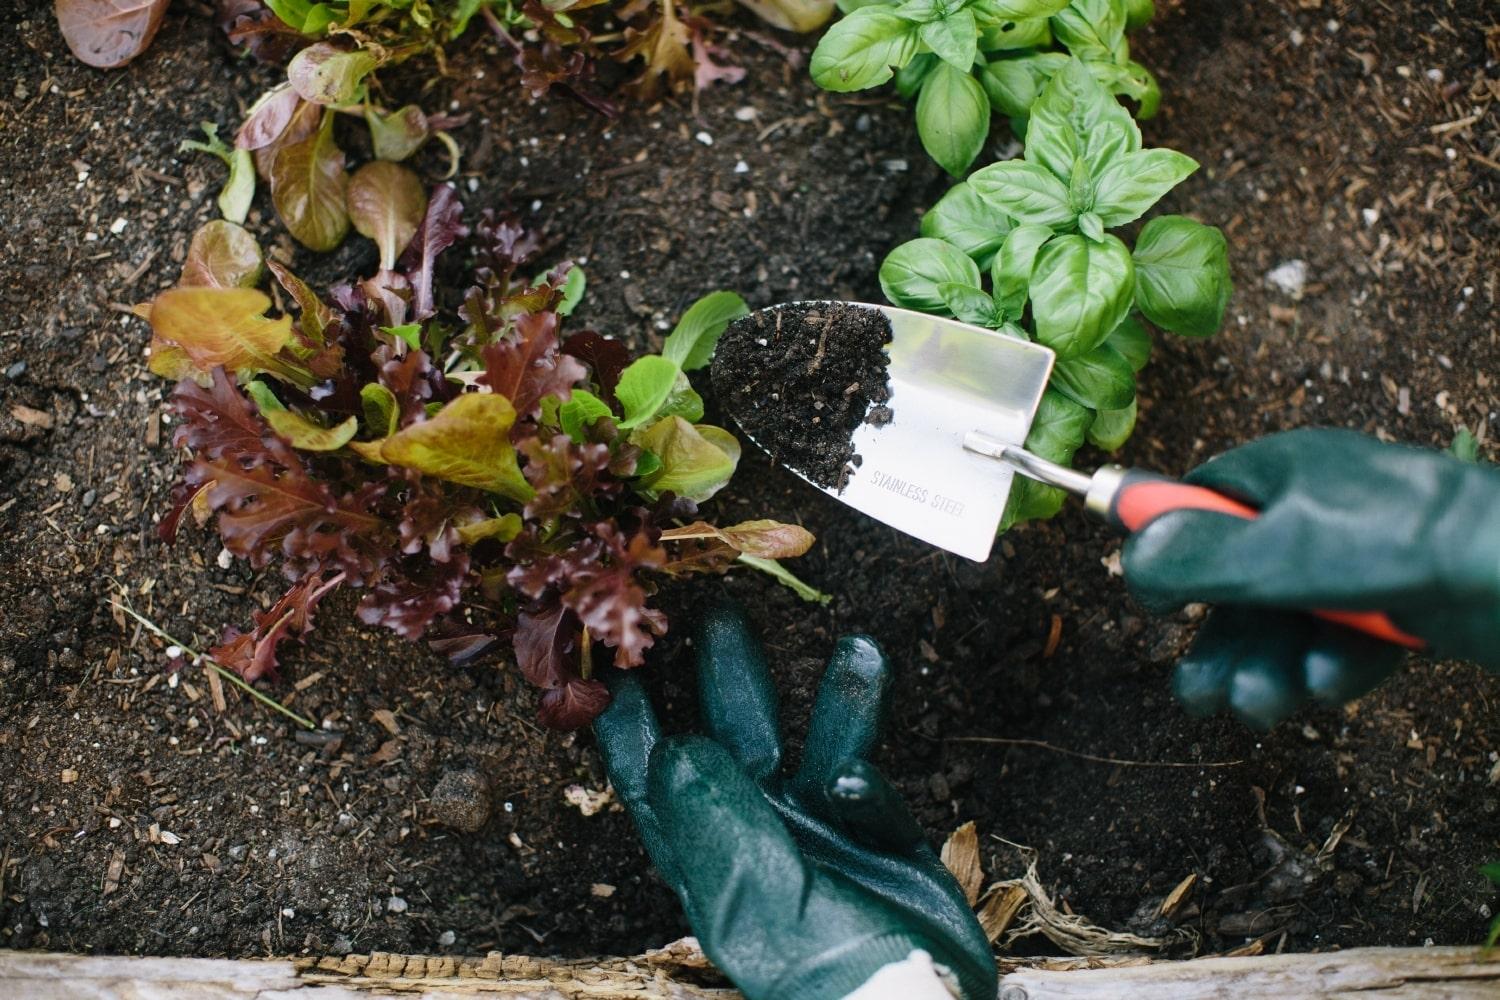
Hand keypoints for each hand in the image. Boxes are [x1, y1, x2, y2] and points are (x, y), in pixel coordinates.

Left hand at [593, 601, 994, 999]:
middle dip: (729, 678)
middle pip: (739, 742)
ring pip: (821, 751)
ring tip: (854, 644)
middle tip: (722, 612)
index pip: (658, 781)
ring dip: (836, 701)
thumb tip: (675, 746)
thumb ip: (719, 820)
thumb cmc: (824, 975)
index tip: (614, 664)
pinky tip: (857, 783)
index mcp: (712, 856)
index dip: (633, 727)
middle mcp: (763, 838)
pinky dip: (871, 789)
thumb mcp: (758, 898)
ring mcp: (825, 840)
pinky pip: (874, 801)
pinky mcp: (885, 850)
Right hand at [1123, 428, 1499, 728]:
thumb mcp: (1271, 550)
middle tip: (1198, 696)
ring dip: (1266, 667)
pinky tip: (1326, 683)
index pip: (1200, 502)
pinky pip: (1341, 638)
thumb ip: (1192, 557)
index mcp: (1282, 474)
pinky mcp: (1399, 602)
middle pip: (1238, 580)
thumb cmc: (1400, 545)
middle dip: (1219, 642)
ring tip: (1257, 706)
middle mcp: (1317, 511)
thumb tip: (1132, 561)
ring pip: (1287, 620)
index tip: (1156, 603)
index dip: (1169, 552)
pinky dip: (1328, 665)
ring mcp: (1361, 558)